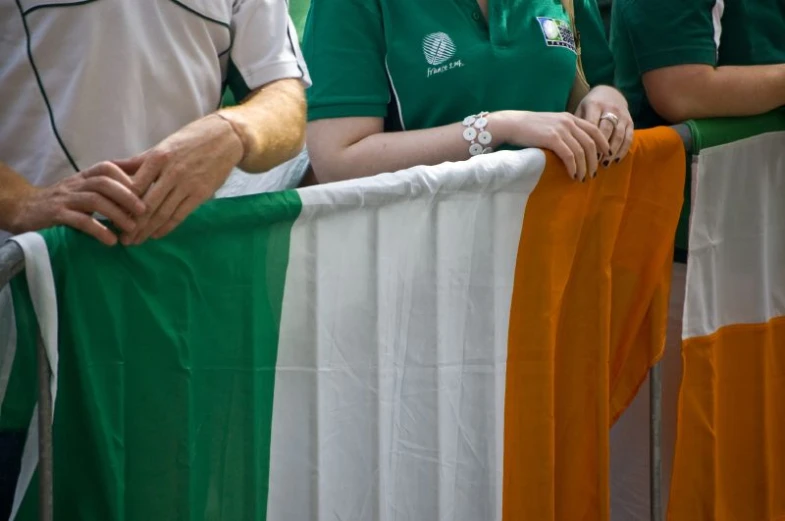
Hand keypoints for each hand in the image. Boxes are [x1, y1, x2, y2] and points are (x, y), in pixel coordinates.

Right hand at [9, 162, 145, 245]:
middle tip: (145, 211)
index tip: (146, 191)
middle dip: (127, 196)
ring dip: (116, 214)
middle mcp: (76, 183)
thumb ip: (109, 189)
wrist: (25, 209)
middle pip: (104, 182)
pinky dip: (98, 230)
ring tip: (131, 229)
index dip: (128, 178)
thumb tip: (144, 190)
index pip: (109, 168)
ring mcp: (65, 198)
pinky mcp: (55, 215)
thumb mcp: (87, 189)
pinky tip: (111, 240)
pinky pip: (78, 220)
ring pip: (94, 200)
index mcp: (85, 176)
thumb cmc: (66, 201)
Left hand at [119, 114, 243, 244]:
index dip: (122, 205)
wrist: (226, 138)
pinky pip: (180, 215)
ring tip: (136, 241)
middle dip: (133, 225)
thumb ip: (139, 161)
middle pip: (147, 204)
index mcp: (158, 157)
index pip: (134, 187)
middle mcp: (172, 172)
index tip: (113, 217)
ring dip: (148, 230)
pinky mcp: (201, 193)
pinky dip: (167, 227)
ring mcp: (188, 184)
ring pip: (163, 212)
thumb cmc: (191, 140)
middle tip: (123, 239)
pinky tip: (157, 234)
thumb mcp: (163, 145)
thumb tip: (111, 167)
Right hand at [493, 110, 610, 180]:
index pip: (594, 130)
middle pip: (590, 143)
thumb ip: (564, 131)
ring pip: (582, 151)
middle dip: (595, 160)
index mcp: (570, 117)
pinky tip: (573, 175)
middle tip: (594, 173)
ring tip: (583, 178)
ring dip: (584, 167)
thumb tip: (574, 148)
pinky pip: (570, 156)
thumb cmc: (528, 127)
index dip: (603, 144)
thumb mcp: (551, 125)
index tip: (605, 156)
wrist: (511, 124)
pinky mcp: (553, 138)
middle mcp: (568, 122)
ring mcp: (561, 130)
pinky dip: (574, 167)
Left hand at [574, 86, 633, 166]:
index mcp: (594, 105)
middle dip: (600, 148)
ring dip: (612, 152)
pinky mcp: (630, 121)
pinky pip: (628, 137)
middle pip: (606, 130)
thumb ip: (577, 124)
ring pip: (618, 135)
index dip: (588, 141)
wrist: (610, 92)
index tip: (583, 155)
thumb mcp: (580, 110)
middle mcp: (610, 108)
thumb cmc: (590, 106)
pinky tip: (616, 160)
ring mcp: (622, 115)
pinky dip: (623, 150)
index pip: (591, 125)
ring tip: (604, 165)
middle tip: (593, 163)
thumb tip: (568, 145)